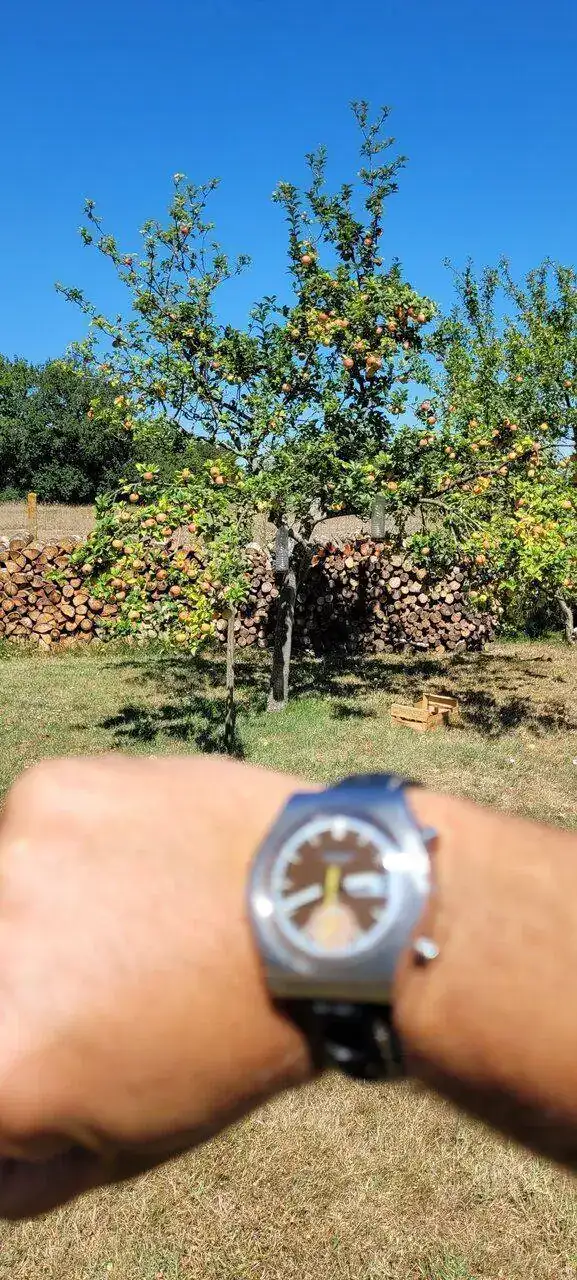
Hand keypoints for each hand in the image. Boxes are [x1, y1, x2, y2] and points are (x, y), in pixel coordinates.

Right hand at [0, 755, 311, 1217]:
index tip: (64, 1035)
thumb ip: (18, 1174)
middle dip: (28, 984)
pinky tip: (140, 861)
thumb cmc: (234, 1036)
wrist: (325, 908)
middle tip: (100, 973)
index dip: (24, 1054)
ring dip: (34, 910)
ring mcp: (12, 864)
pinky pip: (28, 826)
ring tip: (128, 914)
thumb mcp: (123, 1145)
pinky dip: (67, 846)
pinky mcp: (48, 793)